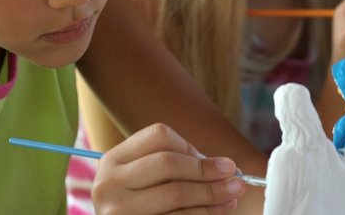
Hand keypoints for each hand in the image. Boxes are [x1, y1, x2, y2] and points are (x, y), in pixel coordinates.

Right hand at [92, 123, 245, 213]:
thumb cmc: (141, 204)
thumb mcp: (145, 179)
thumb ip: (176, 166)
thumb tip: (224, 167)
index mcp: (114, 159)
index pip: (159, 136)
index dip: (192, 147)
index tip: (220, 162)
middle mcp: (109, 183)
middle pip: (167, 163)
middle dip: (207, 170)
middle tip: (235, 177)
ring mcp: (118, 210)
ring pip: (175, 194)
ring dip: (212, 195)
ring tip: (233, 195)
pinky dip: (202, 214)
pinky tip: (217, 212)